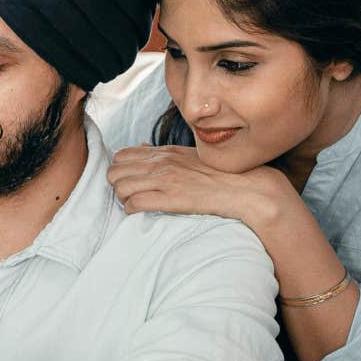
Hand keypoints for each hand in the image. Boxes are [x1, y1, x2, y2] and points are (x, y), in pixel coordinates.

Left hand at [107, 144, 294, 232]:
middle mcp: (162, 164)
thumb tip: (141, 147)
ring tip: (135, 205)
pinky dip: (132, 211)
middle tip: (129, 196)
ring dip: (123, 200)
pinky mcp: (171, 199)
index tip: (129, 182)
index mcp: (165, 153)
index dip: (120, 171)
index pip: (121, 156)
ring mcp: (166, 180)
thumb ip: (163, 153)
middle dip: (117, 186)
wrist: (245, 188)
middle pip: (115, 172)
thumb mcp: (189, 156)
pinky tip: (142, 213)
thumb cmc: (219, 175)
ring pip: (121, 188)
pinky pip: (135, 204)